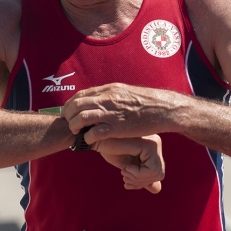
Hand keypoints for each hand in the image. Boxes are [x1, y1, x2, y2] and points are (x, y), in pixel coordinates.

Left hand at [62, 83, 177, 142]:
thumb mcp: (125, 92)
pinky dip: (87, 137)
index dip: (70, 104)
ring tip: (76, 132)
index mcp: (109, 90)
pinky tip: (89, 140)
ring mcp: (111, 113)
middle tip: (68, 123)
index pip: (81, 95)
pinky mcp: (116, 128)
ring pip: (81, 118)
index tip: (68, 112)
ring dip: (74, 126)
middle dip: (68, 115)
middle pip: (77, 105)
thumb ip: (110, 95)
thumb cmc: (145, 102)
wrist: (162, 109)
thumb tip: (97, 99)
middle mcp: (107, 99)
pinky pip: (94, 133)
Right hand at [94, 135, 164, 193]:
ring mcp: (154, 143)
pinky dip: (138, 174)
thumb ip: (142, 177)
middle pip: (159, 174)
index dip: (142, 182)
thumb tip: (158, 190)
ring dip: (138, 178)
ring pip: (157, 173)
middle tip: (125, 179)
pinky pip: (151, 169)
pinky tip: (127, 168)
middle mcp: (156, 143)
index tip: (127, 183)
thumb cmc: (111, 151)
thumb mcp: (129, 168)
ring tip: (124, 173)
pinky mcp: (149, 145)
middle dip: (140, 182)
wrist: (99, 139)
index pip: (158, 173)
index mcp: (153, 148)